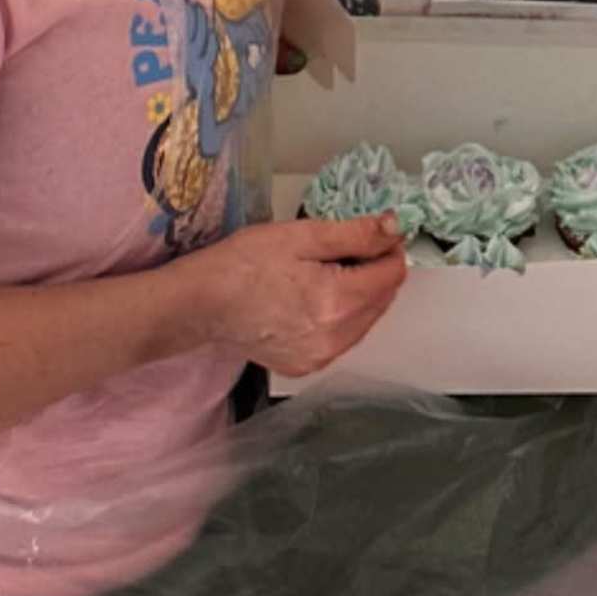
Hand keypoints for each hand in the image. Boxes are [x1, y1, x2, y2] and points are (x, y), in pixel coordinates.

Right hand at [201, 214, 407, 377]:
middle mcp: (337, 339)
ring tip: (330, 270)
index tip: (377, 232)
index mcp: (339, 303)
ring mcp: (321, 358)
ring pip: (364, 322)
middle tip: (350, 246)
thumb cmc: (246, 262)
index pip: (391, 276)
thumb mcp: (300, 236)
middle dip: (376, 271)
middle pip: (382, 301)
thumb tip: (396, 228)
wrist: (201, 304)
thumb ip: (355, 234)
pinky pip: (341, 339)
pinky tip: (315, 298)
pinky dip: (340, 317)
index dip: (390, 249)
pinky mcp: (305, 367)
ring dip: (361, 295)